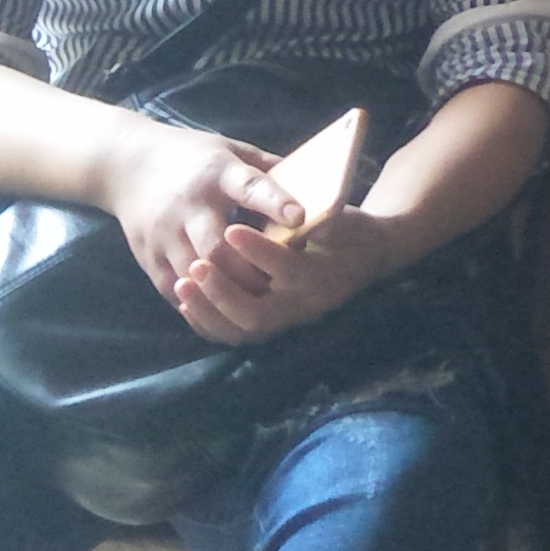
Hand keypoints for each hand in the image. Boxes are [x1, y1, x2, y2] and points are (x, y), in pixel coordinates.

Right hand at [104, 126, 300, 304]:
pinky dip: (198, 301)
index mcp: (217, 173)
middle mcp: (188, 203)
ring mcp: (163, 232)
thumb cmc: (194, 157)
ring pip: (196, 274)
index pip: (250, 186)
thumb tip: (319, 187)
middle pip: (218, 247)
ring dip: (226, 291)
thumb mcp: (232, 150)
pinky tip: (219, 305)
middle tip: (278, 286)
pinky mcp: (147, 255)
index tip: (300, 216)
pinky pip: (174, 287)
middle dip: (249, 271)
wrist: (127, 164)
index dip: (275, 202)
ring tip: (254, 302)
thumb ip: (270, 171)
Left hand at [169, 203, 404, 343]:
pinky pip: (236, 334)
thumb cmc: (349, 230)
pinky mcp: (273, 324)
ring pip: (243, 330)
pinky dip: (208, 323)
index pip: (287, 269)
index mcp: (324, 275)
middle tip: (195, 266)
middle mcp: (305, 306)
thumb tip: (299, 216)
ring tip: (182, 284)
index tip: (230, 230)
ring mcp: (288, 320)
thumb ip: (322, 218)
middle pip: (258, 314)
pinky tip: (186, 304)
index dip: (258, 252)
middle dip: (222, 292)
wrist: (366, 256)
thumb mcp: (344, 217)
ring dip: (209, 310)